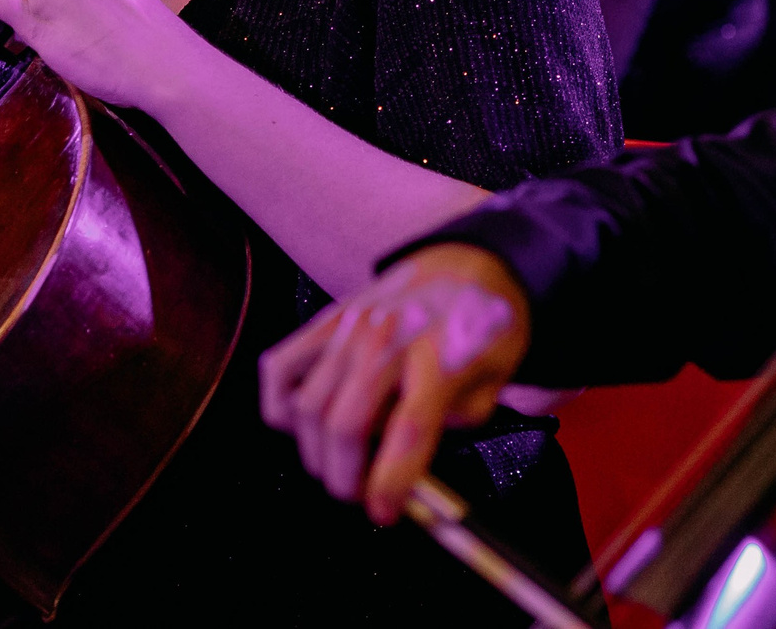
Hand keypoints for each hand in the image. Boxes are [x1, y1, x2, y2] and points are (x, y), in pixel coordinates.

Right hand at [259, 244, 529, 523]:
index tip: (383, 513)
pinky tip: (306, 422)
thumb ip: (458, 423)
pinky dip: (281, 405)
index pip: (407, 431)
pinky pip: (280, 368)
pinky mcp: (325, 319)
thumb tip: (412, 460)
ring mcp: (350, 326)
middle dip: (346, 479)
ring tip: (341, 463)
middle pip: (344, 425)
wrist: (466, 261)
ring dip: (318, 452)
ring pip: (307, 407)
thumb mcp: (496, 379)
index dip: (389, 483)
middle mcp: (388, 338)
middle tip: (360, 494)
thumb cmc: (485, 324)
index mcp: (439, 356)